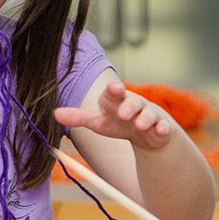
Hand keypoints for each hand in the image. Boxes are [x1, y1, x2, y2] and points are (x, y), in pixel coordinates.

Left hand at [54, 80, 174, 149]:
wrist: (144, 132)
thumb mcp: (96, 121)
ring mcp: (148, 115)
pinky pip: (163, 127)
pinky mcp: (161, 127)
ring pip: (148, 114)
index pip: (114, 93)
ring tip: (139, 124)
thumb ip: (77, 117)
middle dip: (128, 106)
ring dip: (144, 119)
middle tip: (122, 113)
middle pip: (132, 102)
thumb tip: (55, 114)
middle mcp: (133, 104)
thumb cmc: (116, 122)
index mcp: (116, 101)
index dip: (114, 90)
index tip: (113, 88)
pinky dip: (162, 129)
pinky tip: (161, 131)